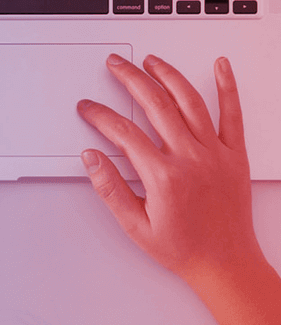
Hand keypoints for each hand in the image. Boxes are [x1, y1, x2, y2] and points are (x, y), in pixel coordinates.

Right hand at [77, 54, 261, 283]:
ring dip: (168, 76)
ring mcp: (216, 154)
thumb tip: (92, 158)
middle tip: (116, 65)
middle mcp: (191, 159)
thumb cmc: (183, 248)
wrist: (226, 263)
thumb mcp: (135, 225)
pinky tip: (220, 67)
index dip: (101, 116)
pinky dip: (227, 87)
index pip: (124, 134)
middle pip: (156, 105)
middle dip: (131, 79)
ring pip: (190, 102)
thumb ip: (110, 188)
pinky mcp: (236, 155)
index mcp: (164, 177)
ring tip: (151, 61)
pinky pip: (233, 114)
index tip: (88, 107)